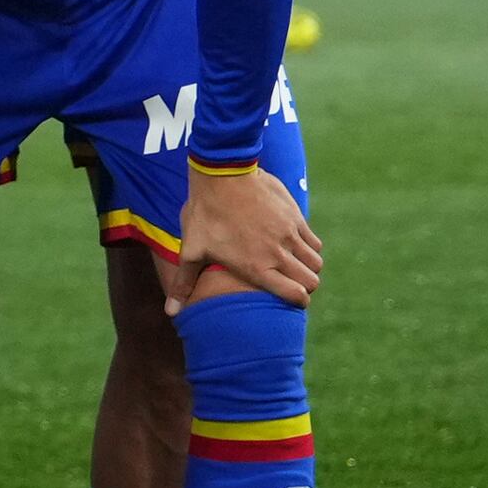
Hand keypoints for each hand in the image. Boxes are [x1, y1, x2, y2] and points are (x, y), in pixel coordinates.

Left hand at [173, 165, 324, 307]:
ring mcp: (290, 234)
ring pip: (316, 262)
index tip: (293, 299)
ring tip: (294, 265)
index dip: (298, 301)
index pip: (295, 294)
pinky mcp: (296, 217)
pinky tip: (293, 244)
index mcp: (257, 267)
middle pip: (311, 281)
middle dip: (306, 286)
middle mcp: (279, 253)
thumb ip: (184, 283)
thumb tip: (171, 312)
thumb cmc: (204, 214)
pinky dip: (309, 247)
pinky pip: (314, 240)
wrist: (222, 175)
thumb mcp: (191, 250)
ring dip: (309, 267)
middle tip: (294, 283)